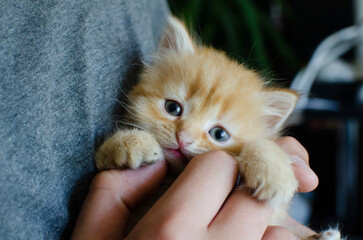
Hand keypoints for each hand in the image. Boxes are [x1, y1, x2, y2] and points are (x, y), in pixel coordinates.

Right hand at [71, 137, 317, 239]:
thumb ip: (114, 190)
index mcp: (171, 231)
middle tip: (218, 210)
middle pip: (257, 191)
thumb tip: (154, 163)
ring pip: (281, 233)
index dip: (209, 170)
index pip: (219, 165)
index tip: (202, 184)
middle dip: (238, 193)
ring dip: (259, 231)